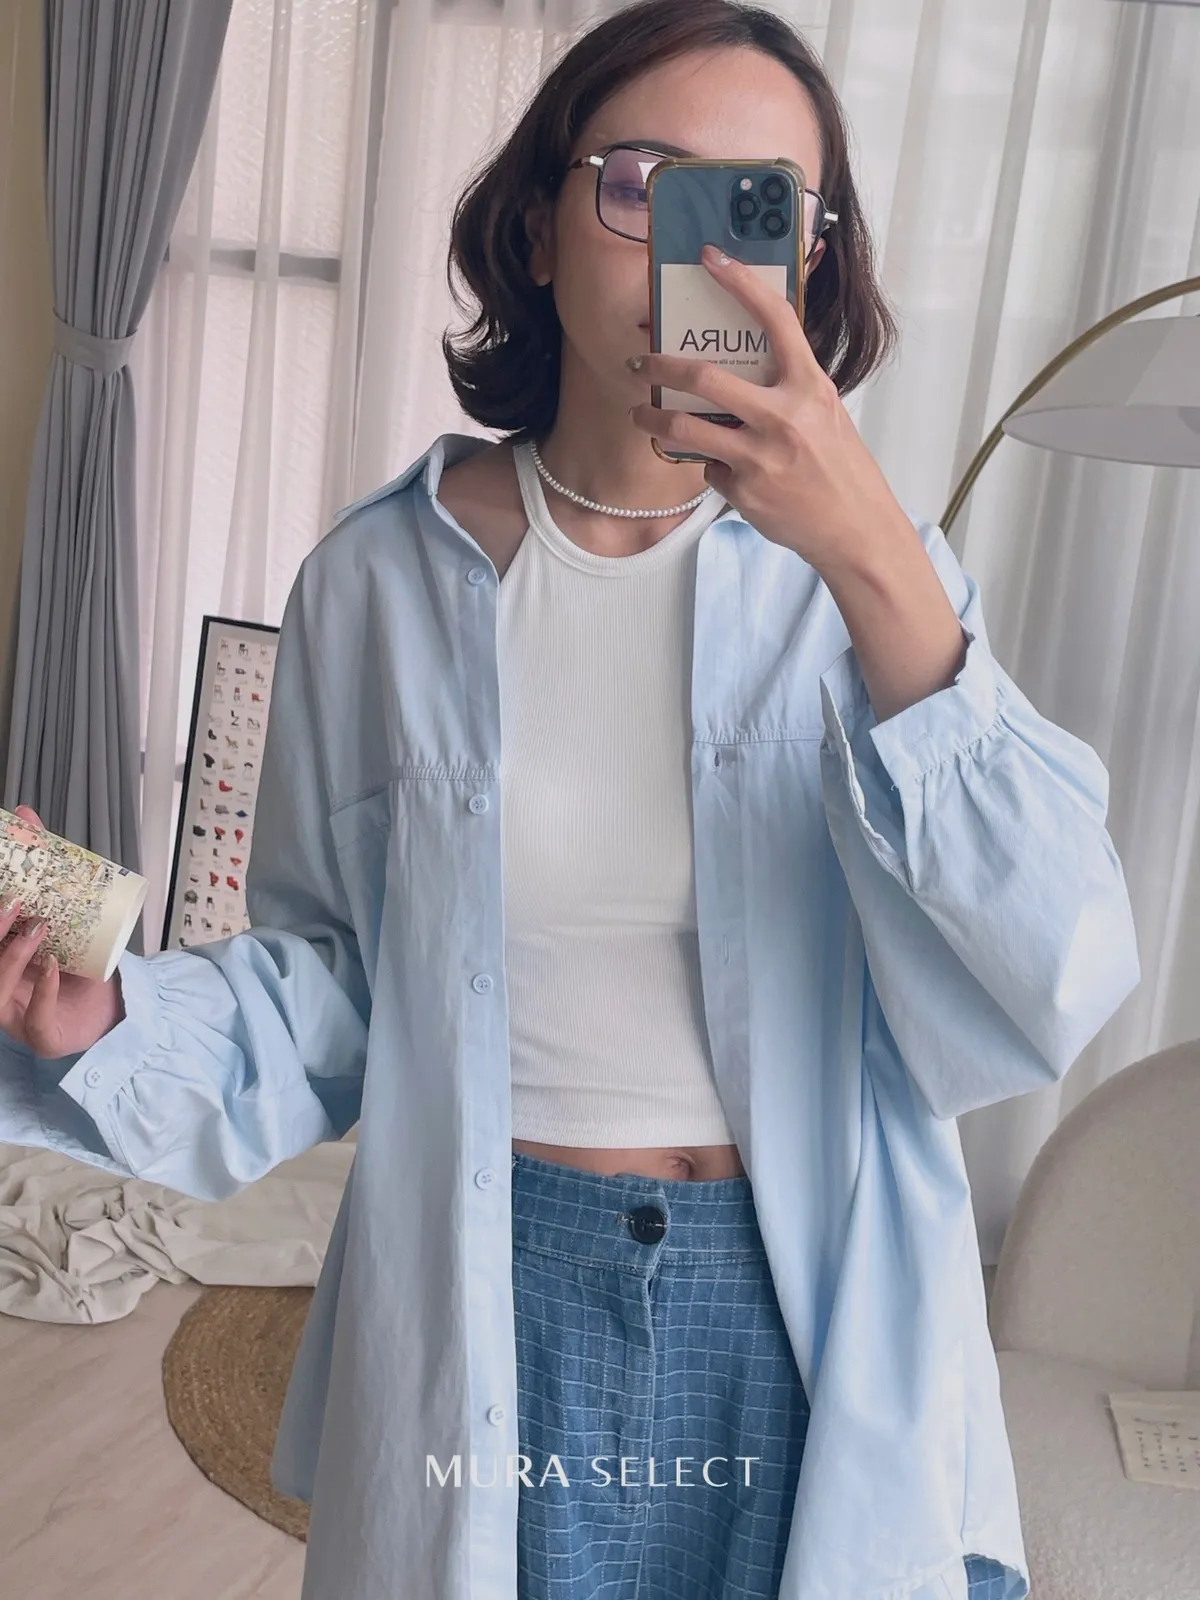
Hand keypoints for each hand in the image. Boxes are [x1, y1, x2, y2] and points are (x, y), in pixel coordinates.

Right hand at [0, 805, 124, 1056]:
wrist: (114, 1011)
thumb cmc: (79, 964)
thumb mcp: (65, 917)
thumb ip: (48, 874)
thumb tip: (27, 815)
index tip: (2, 873)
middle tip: (14, 899)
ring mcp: (16, 1015)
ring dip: (12, 956)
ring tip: (38, 929)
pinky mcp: (43, 1036)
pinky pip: (35, 1018)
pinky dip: (44, 992)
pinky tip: (53, 968)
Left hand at [628, 243, 905, 571]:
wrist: (853, 529)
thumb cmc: (841, 466)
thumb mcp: (825, 413)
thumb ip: (788, 388)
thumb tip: (741, 367)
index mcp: (808, 386)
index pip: (774, 320)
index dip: (740, 283)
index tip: (710, 258)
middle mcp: (782, 417)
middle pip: (703, 379)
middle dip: (660, 367)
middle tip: (639, 364)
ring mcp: (758, 456)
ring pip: (685, 430)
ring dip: (653, 419)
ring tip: (641, 414)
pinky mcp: (742, 490)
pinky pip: (709, 469)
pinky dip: (711, 467)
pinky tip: (729, 473)